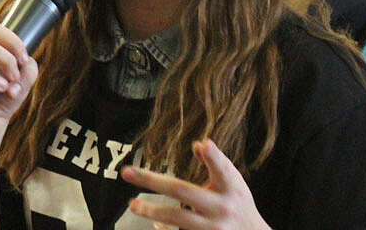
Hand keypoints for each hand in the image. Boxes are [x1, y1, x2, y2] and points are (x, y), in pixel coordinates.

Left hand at [122, 139, 271, 229]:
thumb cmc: (238, 202)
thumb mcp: (233, 181)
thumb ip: (217, 163)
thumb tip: (198, 144)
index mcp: (231, 187)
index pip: (223, 169)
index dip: (214, 157)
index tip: (203, 144)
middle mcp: (221, 207)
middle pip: (183, 191)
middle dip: (153, 181)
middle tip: (128, 172)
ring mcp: (211, 228)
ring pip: (175, 217)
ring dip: (151, 210)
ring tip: (132, 204)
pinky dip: (163, 227)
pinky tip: (153, 221)